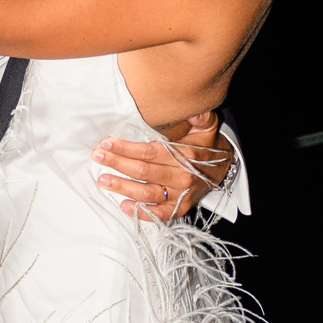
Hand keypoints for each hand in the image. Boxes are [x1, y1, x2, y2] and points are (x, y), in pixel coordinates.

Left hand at [92, 112, 236, 221]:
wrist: (224, 169)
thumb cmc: (208, 146)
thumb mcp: (208, 127)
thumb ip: (200, 116)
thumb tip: (193, 108)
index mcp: (186, 156)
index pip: (150, 152)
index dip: (127, 148)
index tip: (108, 142)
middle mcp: (182, 176)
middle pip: (143, 171)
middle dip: (118, 163)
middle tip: (98, 156)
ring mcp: (180, 195)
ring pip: (146, 193)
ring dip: (123, 187)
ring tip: (103, 180)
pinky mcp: (180, 208)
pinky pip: (159, 214)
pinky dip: (141, 213)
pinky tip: (124, 206)